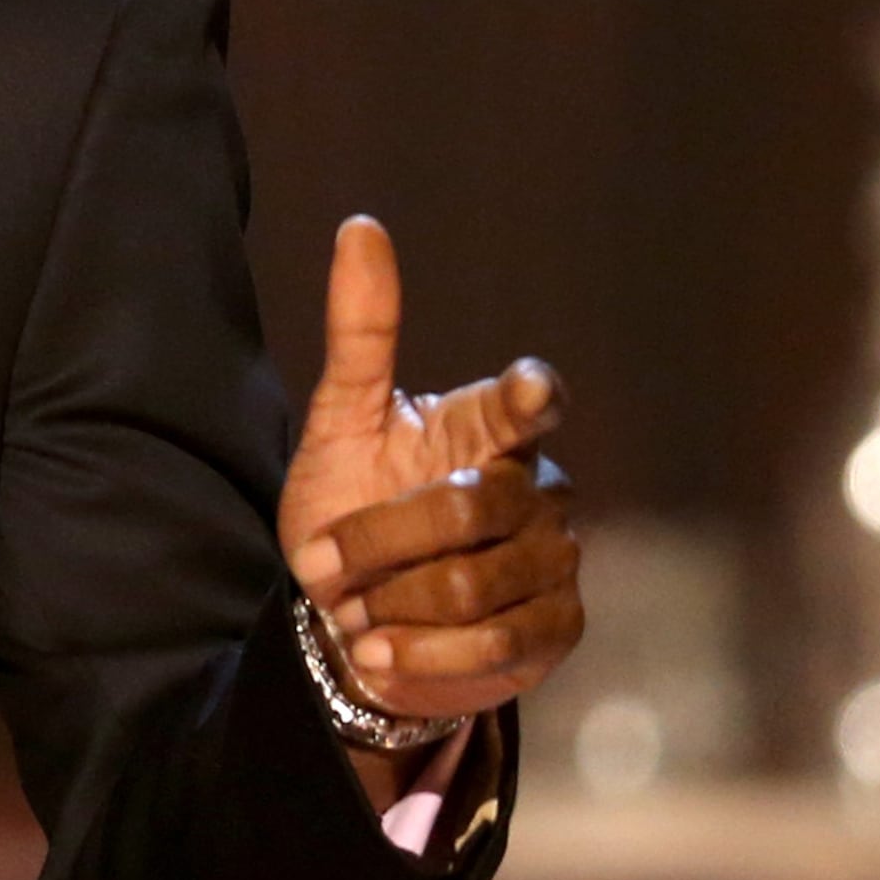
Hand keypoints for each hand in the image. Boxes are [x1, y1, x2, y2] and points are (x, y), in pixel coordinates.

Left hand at [279, 217, 582, 734]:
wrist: (352, 620)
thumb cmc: (350, 506)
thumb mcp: (339, 422)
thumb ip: (360, 332)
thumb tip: (360, 226)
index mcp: (488, 428)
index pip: (523, 405)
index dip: (528, 397)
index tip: (529, 390)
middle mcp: (536, 485)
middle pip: (469, 506)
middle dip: (381, 540)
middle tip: (324, 566)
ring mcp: (554, 558)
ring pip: (475, 582)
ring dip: (393, 603)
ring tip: (354, 611)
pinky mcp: (555, 627)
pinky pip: (495, 642)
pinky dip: (424, 653)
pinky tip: (381, 653)